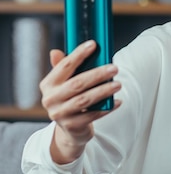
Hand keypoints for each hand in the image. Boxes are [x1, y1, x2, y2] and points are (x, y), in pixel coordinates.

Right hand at [39, 40, 120, 163]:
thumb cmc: (71, 99)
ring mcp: (60, 114)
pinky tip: (118, 101)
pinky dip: (107, 108)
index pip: (64, 66)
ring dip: (103, 91)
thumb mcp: (64, 84)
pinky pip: (92, 115)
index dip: (78, 54)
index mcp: (48, 84)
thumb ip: (63, 68)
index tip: (93, 44)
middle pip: (77, 84)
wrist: (70, 129)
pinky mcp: (72, 126)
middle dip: (97, 75)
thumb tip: (55, 52)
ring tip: (118, 84)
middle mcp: (50, 99)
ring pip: (84, 100)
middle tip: (115, 68)